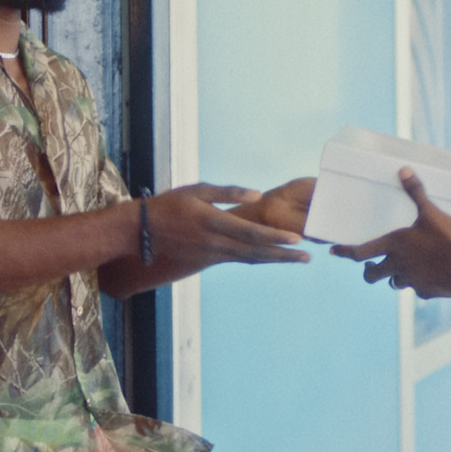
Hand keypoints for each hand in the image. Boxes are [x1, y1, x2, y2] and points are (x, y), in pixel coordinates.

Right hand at [148, 183, 309, 265]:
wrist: (143, 231)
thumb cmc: (170, 205)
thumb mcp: (198, 190)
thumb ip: (228, 192)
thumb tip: (257, 194)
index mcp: (214, 223)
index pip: (251, 233)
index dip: (275, 237)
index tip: (296, 239)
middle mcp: (216, 243)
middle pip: (255, 252)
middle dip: (283, 255)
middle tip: (307, 258)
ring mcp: (213, 255)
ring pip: (250, 259)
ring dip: (275, 260)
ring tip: (298, 261)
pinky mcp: (209, 260)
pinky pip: (239, 260)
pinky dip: (259, 260)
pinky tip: (272, 258)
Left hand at [330, 168, 450, 298]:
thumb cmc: (447, 241)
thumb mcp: (431, 213)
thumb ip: (416, 193)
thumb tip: (403, 170)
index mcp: (393, 246)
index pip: (359, 252)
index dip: (344, 252)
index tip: (333, 251)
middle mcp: (396, 266)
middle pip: (371, 274)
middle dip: (368, 270)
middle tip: (369, 265)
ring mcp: (410, 281)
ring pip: (392, 282)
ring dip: (392, 276)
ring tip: (399, 269)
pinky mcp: (424, 292)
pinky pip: (415, 289)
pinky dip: (417, 283)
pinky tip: (427, 276)